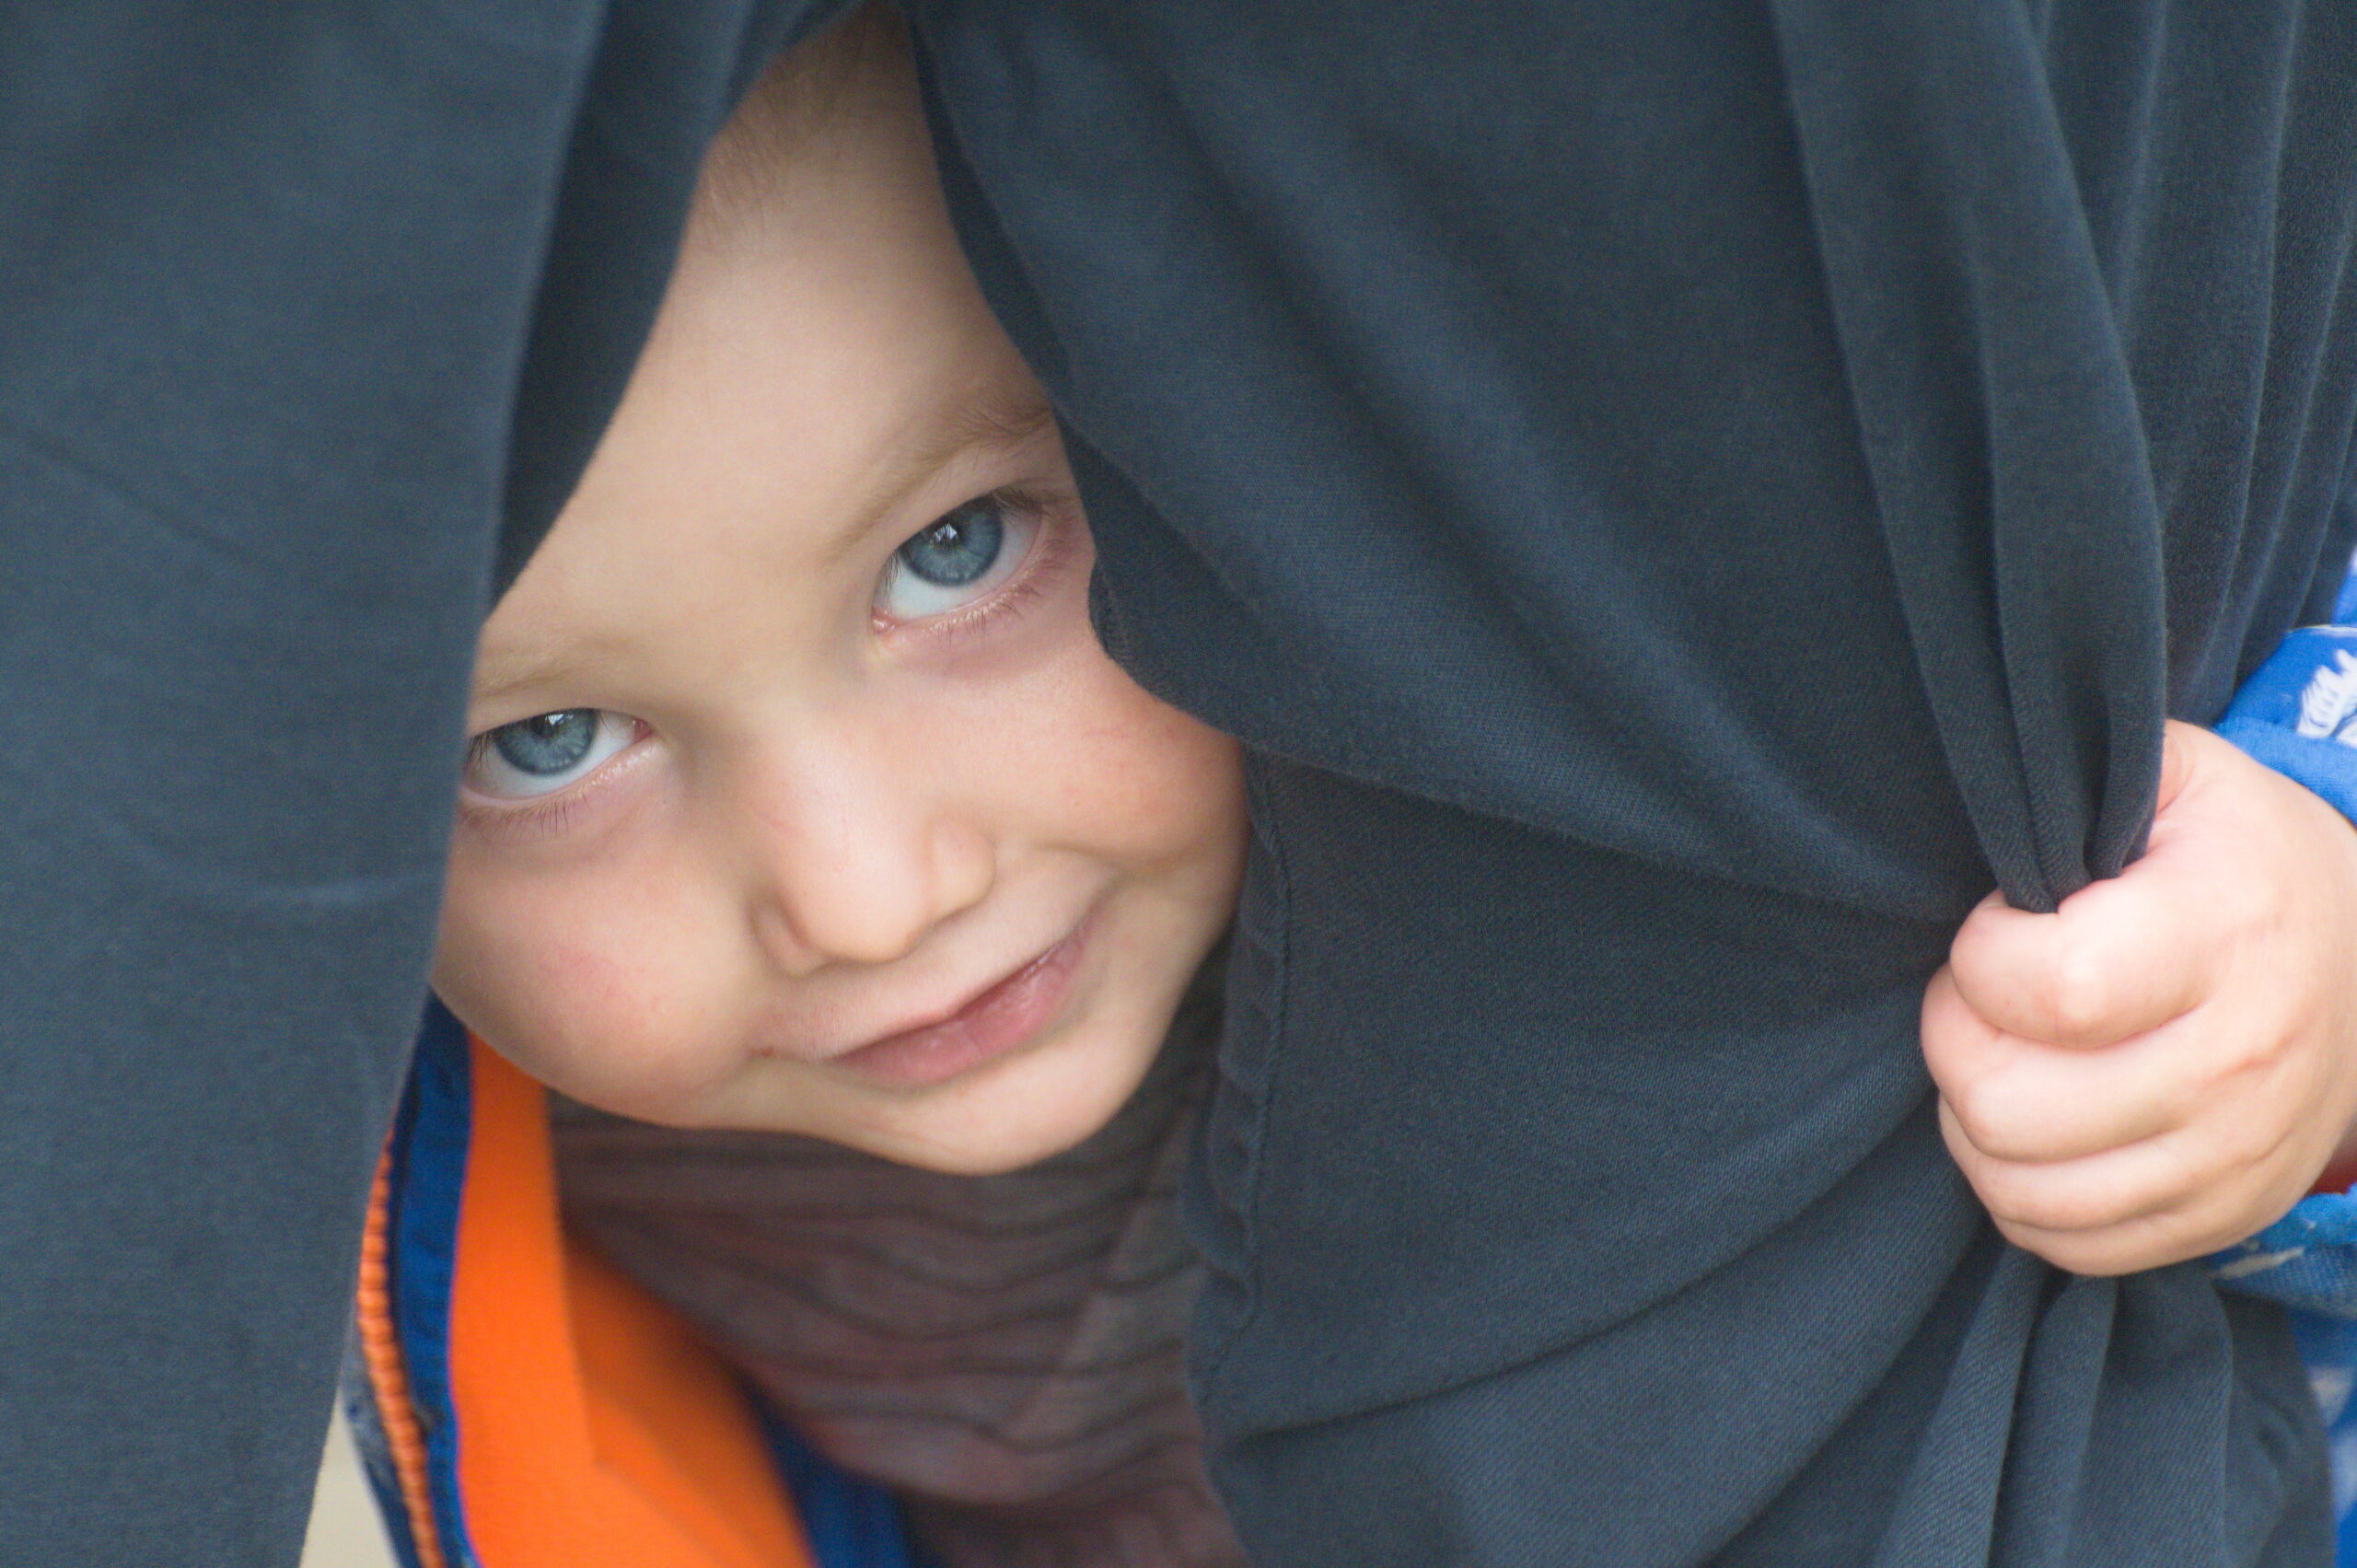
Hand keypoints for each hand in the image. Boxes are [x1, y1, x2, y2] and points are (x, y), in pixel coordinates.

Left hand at [1922, 720, 2356, 1274]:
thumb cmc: (2235, 856)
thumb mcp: (2177, 777)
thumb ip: (2076, 774)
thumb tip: (1979, 797)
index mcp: (2226, 934)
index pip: (2050, 990)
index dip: (1980, 959)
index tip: (1995, 931)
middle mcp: (2240, 1061)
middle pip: (2010, 1106)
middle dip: (1956, 1041)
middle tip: (1977, 999)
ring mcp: (2235, 1155)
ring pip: (2022, 1188)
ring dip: (1974, 1122)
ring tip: (2000, 1057)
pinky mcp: (2223, 1216)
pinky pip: (2068, 1243)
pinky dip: (2020, 1193)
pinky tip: (2033, 1125)